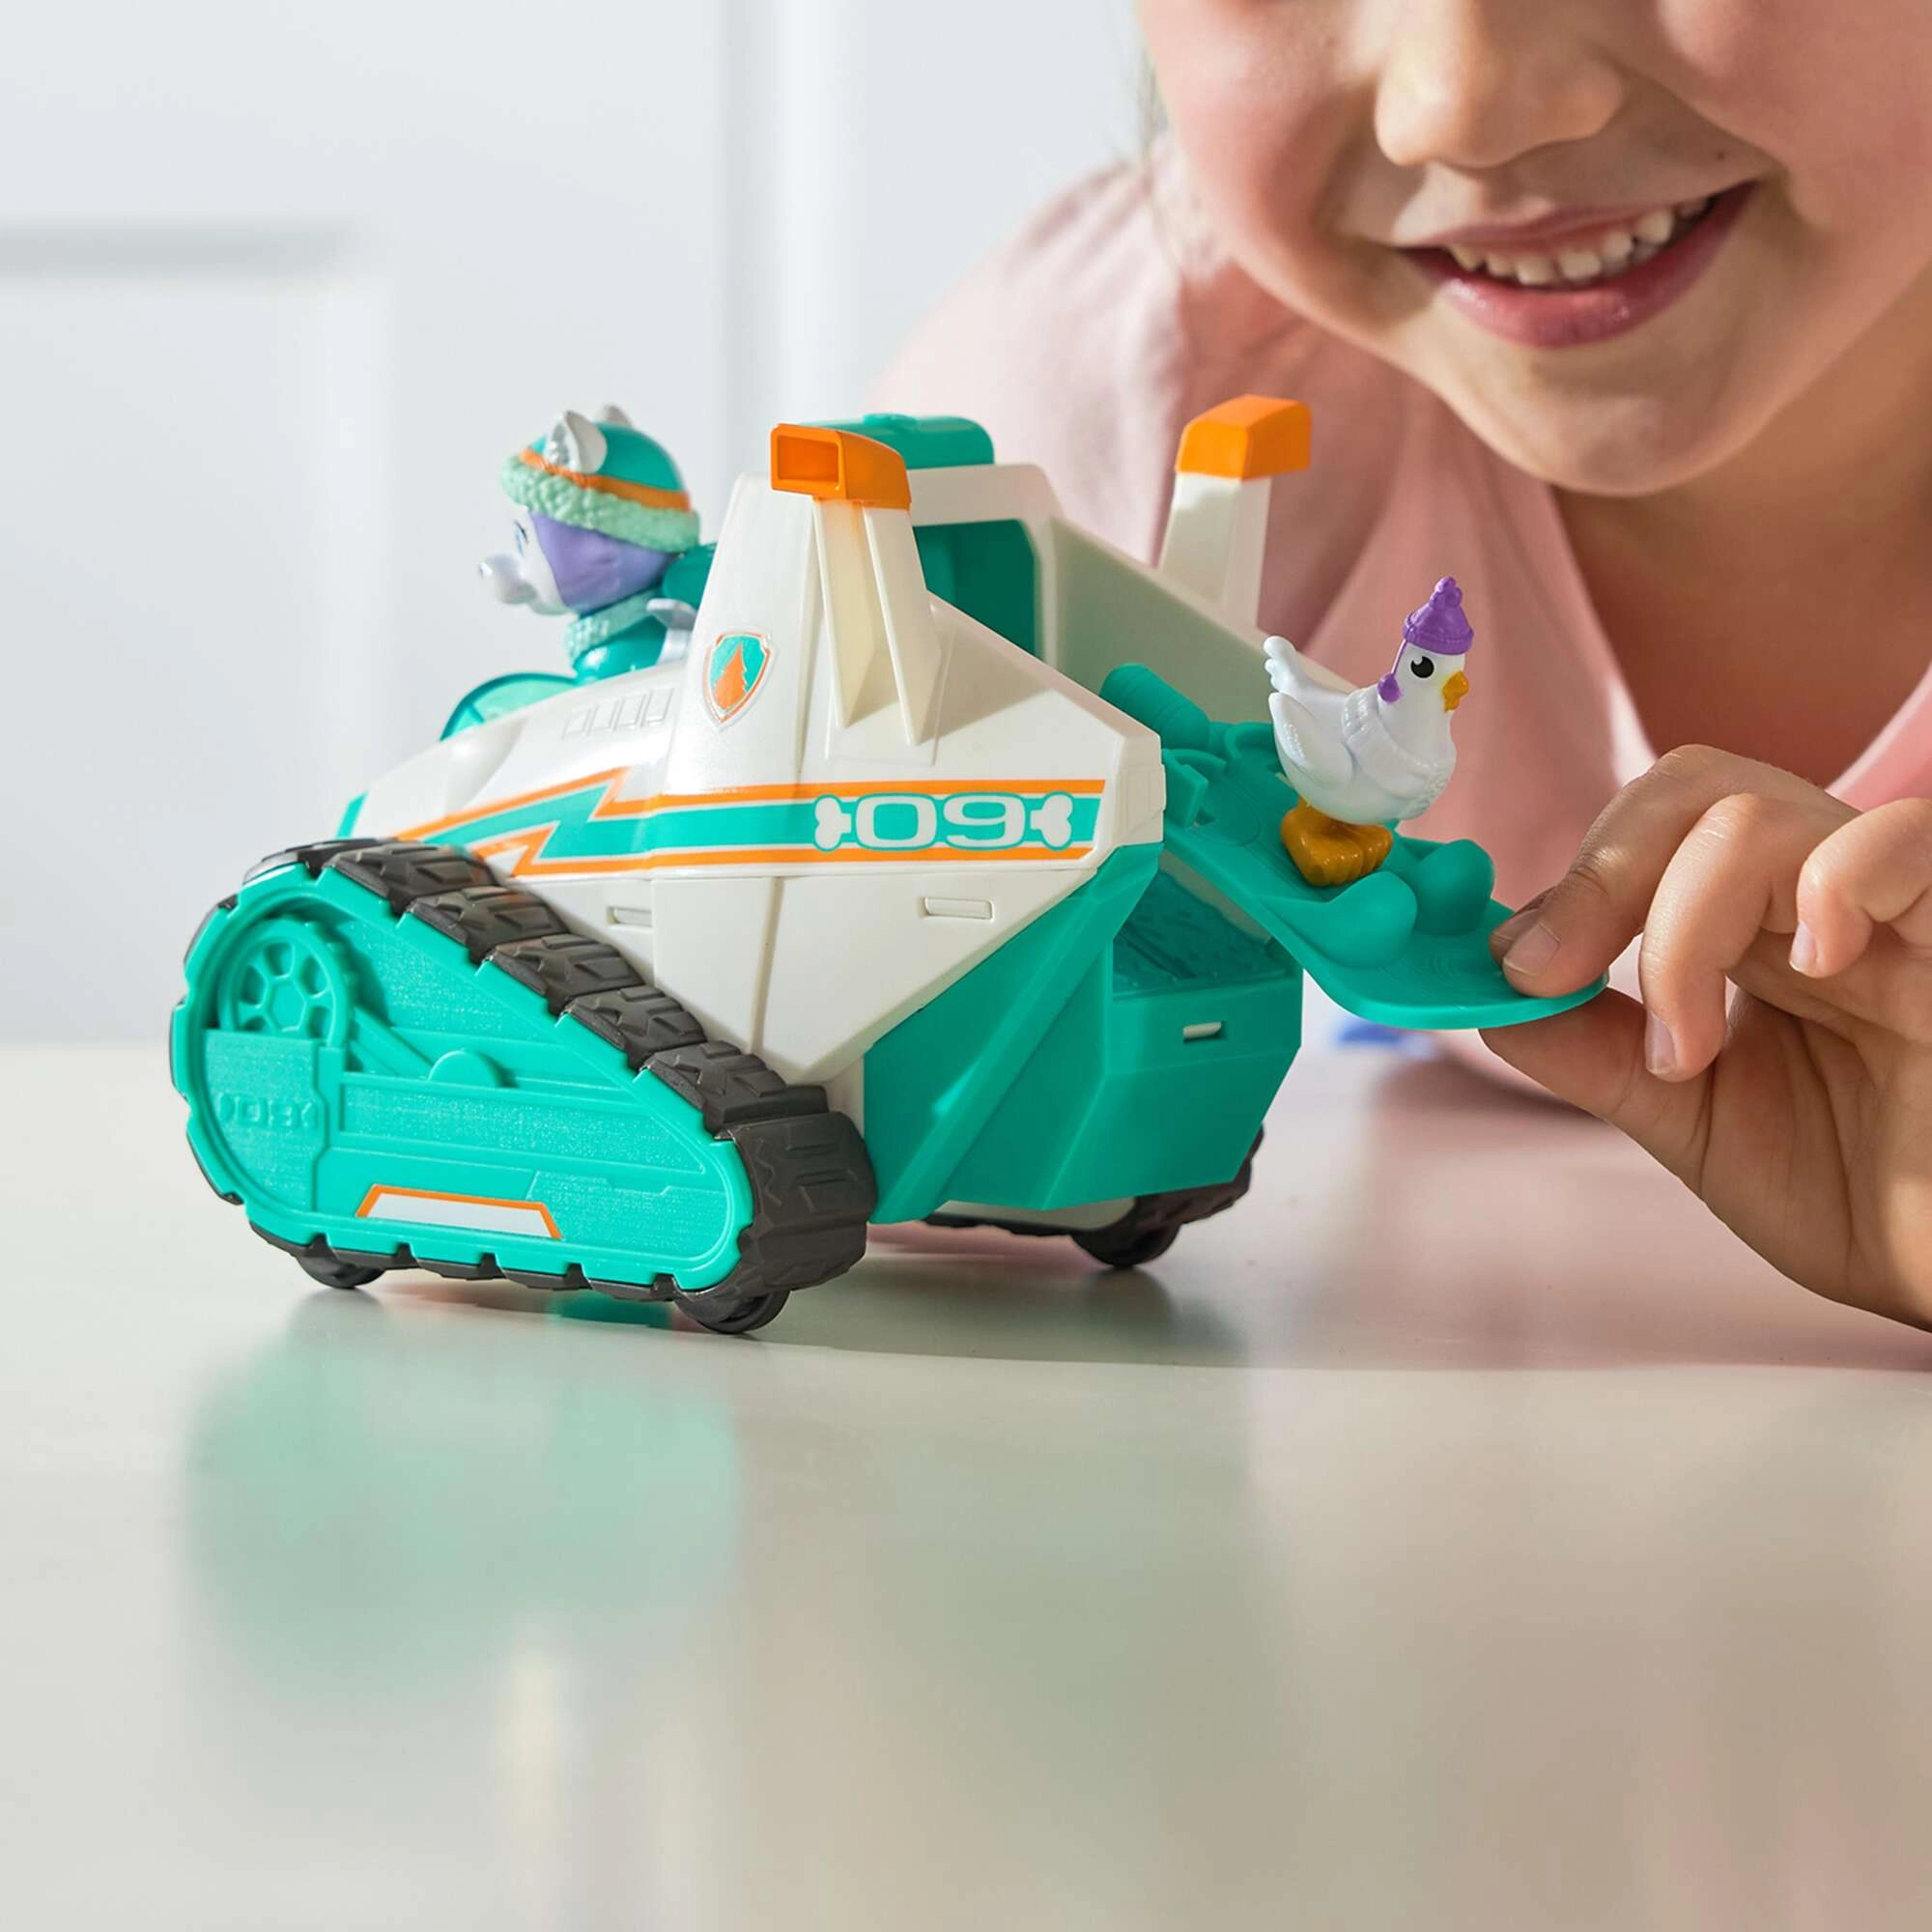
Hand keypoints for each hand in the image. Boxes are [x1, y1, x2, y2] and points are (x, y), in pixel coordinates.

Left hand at [1479, 747, 1931, 1326]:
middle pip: (1691, 791)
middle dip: (1595, 876)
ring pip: (1758, 815)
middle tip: (1549, 971)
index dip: (1563, 884)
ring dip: (1682, 925)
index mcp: (1753, 929)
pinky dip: (1835, 882)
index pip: (1648, 831)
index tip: (1509, 967)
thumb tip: (1485, 993)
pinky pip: (1907, 838)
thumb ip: (1599, 1053)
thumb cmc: (1869, 1200)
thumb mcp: (1698, 1123)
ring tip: (1692, 1052)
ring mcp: (1897, 905)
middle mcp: (1818, 896)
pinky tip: (1814, 963)